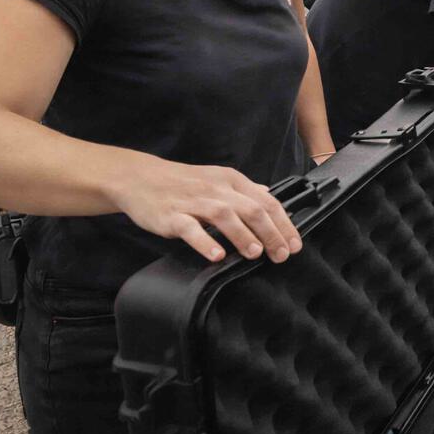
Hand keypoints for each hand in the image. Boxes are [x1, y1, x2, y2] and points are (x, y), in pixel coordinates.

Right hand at [108, 157, 301, 263]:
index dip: (283, 224)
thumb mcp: (218, 179)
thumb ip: (245, 189)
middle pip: (251, 209)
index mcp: (231, 180)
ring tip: (255, 253)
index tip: (294, 244)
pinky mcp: (172, 215)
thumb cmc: (182, 182)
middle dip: (271, 233)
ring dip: (243, 235)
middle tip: (282, 255)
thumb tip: (270, 196)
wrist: (139, 177)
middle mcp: (216, 188)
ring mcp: (193, 201)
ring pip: (225, 216)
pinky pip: (190, 228)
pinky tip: (217, 255)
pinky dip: (205, 242)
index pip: (266, 201)